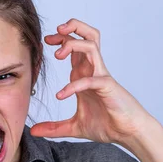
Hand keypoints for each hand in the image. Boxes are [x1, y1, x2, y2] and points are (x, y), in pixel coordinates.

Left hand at [30, 18, 151, 144]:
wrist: (129, 133)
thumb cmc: (108, 124)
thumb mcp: (74, 127)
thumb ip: (54, 127)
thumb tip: (33, 131)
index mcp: (84, 74)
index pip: (74, 46)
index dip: (60, 39)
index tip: (45, 41)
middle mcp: (92, 70)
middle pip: (86, 36)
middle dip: (71, 28)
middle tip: (52, 35)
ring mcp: (101, 76)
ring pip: (91, 45)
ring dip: (73, 44)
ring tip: (57, 54)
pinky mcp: (108, 87)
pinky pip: (90, 79)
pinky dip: (74, 85)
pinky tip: (61, 95)